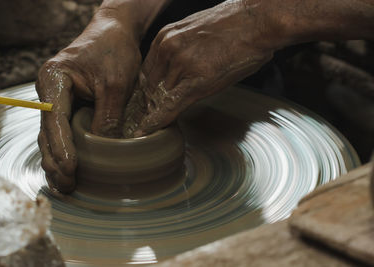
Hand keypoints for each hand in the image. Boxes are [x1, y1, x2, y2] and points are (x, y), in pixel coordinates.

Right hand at [36, 11, 140, 192]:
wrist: (115, 34)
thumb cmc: (114, 51)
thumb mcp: (116, 84)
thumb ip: (108, 116)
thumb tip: (105, 150)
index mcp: (54, 79)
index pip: (54, 118)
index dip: (62, 146)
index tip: (71, 168)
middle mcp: (50, 92)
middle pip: (48, 132)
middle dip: (56, 160)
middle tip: (68, 185)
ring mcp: (58, 101)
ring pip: (53, 136)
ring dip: (58, 161)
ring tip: (66, 186)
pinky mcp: (70, 107)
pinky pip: (64, 133)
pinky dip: (66, 152)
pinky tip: (71, 170)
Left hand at [123, 1, 276, 137]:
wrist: (258, 20)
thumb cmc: (234, 25)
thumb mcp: (196, 32)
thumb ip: (181, 50)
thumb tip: (177, 71)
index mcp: (165, 37)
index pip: (146, 70)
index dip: (145, 90)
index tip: (144, 102)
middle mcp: (168, 49)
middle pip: (149, 86)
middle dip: (148, 103)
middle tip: (146, 117)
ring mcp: (181, 65)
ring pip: (160, 98)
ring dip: (156, 112)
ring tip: (151, 125)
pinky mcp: (196, 81)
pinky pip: (171, 105)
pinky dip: (159, 121)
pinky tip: (149, 130)